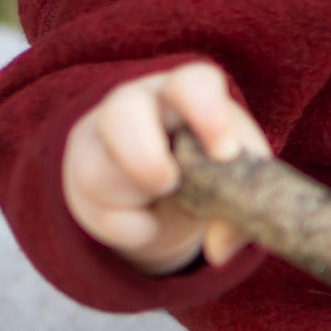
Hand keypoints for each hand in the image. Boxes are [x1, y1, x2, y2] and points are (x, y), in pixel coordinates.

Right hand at [61, 62, 270, 272]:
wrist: (164, 196)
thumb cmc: (210, 169)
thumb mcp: (237, 179)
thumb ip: (246, 205)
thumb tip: (223, 248)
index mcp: (186, 94)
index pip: (192, 83)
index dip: (207, 113)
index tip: (225, 154)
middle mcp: (137, 105)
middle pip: (122, 112)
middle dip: (145, 157)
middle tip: (171, 184)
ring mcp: (101, 140)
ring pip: (99, 169)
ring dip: (139, 196)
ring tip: (165, 196)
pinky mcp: (84, 180)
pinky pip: (103, 213)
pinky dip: (135, 230)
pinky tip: (149, 220)